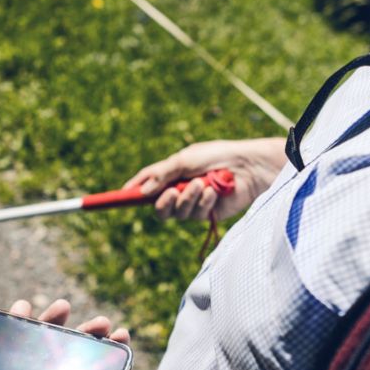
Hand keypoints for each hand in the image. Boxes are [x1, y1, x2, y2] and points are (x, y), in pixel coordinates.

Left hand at [0, 299, 172, 369]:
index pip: (10, 368)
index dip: (12, 337)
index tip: (19, 309)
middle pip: (45, 354)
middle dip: (52, 325)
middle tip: (60, 306)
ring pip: (78, 356)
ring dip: (87, 333)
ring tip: (100, 323)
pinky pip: (107, 367)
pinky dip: (113, 348)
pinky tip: (119, 335)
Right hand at [124, 138, 285, 220]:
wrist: (248, 166)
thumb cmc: (217, 156)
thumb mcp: (185, 160)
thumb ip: (163, 175)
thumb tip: (141, 192)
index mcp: (171, 173)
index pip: (147, 184)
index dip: (133, 190)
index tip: (122, 195)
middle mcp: (179, 189)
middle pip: (159, 207)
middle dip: (164, 201)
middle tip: (172, 192)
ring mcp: (193, 203)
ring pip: (177, 212)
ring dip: (188, 198)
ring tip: (202, 184)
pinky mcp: (207, 212)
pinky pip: (195, 214)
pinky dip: (203, 202)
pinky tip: (214, 191)